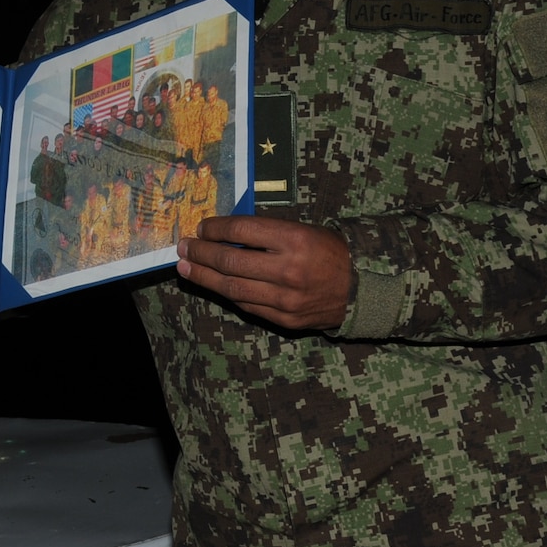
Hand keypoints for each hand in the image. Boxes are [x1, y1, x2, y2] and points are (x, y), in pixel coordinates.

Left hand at [178, 214, 352, 331]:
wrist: (362, 290)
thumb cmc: (330, 252)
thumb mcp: (304, 230)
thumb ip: (267, 232)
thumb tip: (224, 233)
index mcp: (294, 239)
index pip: (241, 231)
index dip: (215, 228)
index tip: (201, 227)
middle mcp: (288, 269)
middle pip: (230, 261)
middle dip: (200, 253)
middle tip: (183, 247)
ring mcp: (286, 298)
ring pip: (232, 288)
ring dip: (204, 277)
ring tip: (185, 268)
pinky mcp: (285, 319)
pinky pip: (247, 305)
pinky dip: (227, 293)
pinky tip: (213, 284)